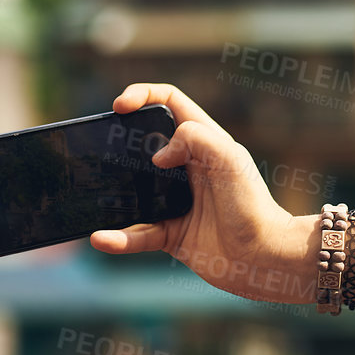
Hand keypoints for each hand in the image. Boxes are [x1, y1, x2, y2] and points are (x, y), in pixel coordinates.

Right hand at [89, 83, 308, 302]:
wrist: (264, 258)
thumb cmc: (253, 206)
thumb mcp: (230, 159)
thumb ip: (195, 138)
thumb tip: (157, 154)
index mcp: (203, 142)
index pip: (169, 103)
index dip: (143, 95)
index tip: (119, 106)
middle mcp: (186, 168)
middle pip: (142, 143)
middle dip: (117, 141)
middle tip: (99, 147)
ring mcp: (174, 201)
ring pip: (132, 191)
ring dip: (110, 193)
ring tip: (91, 193)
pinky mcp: (169, 234)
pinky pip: (136, 234)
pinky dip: (118, 238)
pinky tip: (102, 238)